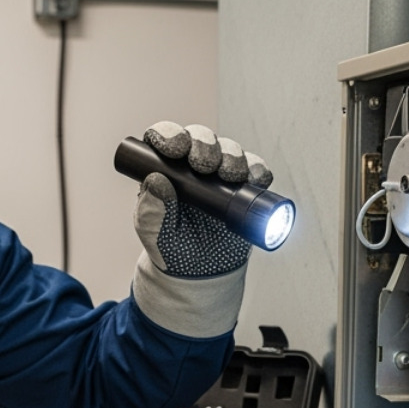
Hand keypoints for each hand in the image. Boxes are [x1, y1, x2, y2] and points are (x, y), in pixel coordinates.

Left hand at [135, 122, 273, 278]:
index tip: (176, 149)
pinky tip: (255, 178)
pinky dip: (257, 170)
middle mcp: (193, 165)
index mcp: (165, 168)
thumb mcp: (154, 233)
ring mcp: (221, 174)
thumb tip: (156, 181)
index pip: (166, 138)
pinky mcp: (245, 187)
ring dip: (232, 156)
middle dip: (205, 145)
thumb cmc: (172, 248)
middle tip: (206, 165)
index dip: (170, 135)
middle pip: (201, 138)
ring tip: (230, 175)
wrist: (201, 272)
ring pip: (229, 149)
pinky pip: (255, 170)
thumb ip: (151, 210)